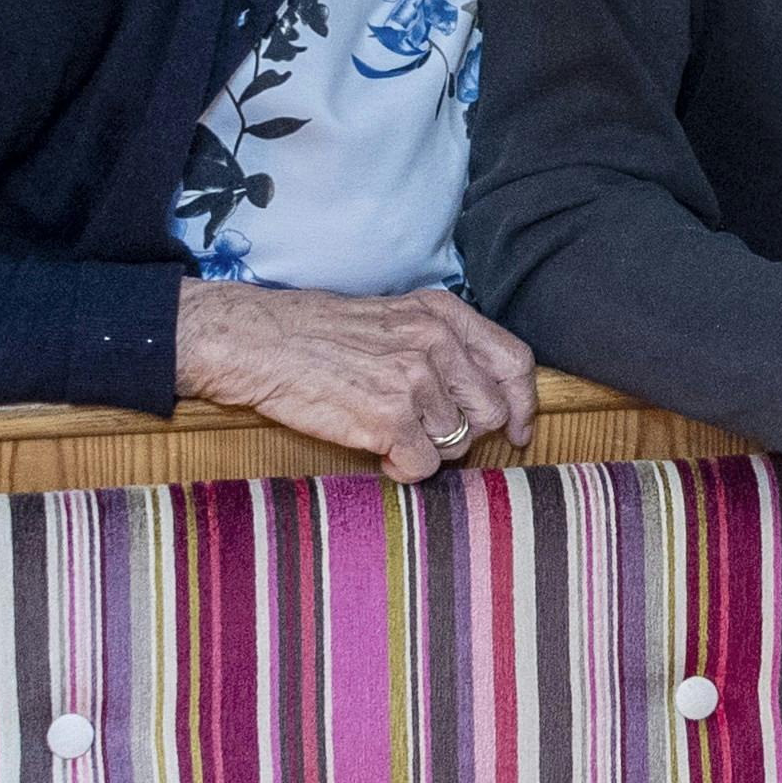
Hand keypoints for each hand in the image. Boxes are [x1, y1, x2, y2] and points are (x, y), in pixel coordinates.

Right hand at [173, 281, 538, 481]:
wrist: (258, 343)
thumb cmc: (319, 335)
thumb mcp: (395, 318)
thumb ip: (443, 345)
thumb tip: (489, 396)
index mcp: (441, 314)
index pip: (514, 362)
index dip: (523, 403)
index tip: (519, 430)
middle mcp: (435, 342)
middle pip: (491, 413)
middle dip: (463, 432)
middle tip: (422, 430)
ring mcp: (413, 380)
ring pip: (457, 445)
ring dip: (425, 449)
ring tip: (386, 430)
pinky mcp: (388, 419)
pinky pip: (424, 467)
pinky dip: (402, 469)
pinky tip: (375, 448)